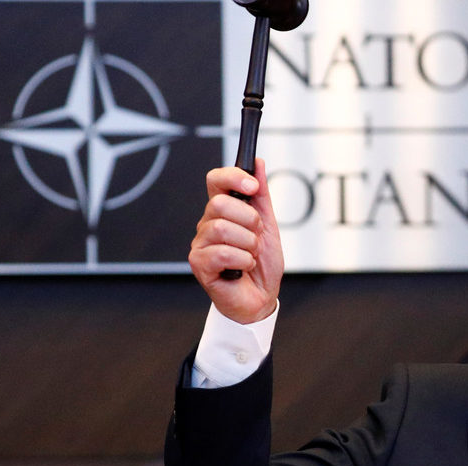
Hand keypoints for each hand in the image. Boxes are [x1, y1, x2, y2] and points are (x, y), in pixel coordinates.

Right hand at [189, 158, 282, 323]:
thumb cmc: (261, 265)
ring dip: (248, 244)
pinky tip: (243, 268)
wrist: (261, 299)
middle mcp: (208, 224)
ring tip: (250, 256)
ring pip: (222, 228)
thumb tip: (258, 164)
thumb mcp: (268, 226)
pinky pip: (222, 253)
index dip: (233, 177)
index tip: (252, 186)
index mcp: (224, 212)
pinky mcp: (199, 264)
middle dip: (249, 221)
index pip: (216, 180)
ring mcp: (201, 244)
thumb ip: (261, 196)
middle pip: (220, 203)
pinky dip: (242, 261)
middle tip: (256, 237)